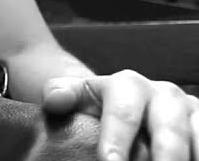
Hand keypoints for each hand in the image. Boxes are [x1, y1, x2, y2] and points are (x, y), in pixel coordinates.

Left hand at [42, 71, 198, 160]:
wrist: (121, 100)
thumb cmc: (93, 104)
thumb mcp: (73, 94)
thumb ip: (60, 94)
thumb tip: (55, 102)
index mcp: (128, 85)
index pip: (123, 113)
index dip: (117, 139)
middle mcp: (164, 94)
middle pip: (168, 129)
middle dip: (163, 156)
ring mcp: (189, 111)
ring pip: (197, 135)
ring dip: (190, 157)